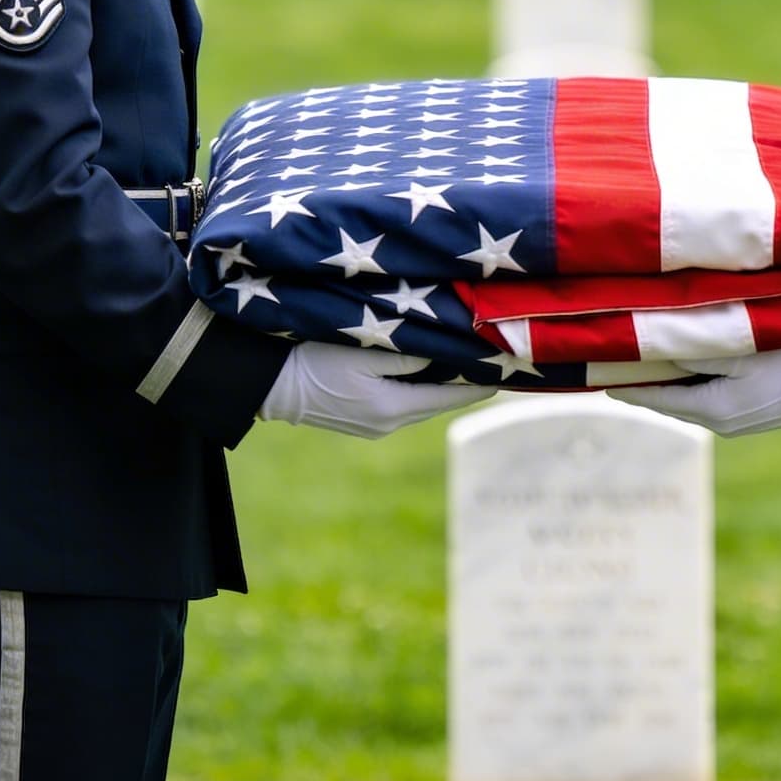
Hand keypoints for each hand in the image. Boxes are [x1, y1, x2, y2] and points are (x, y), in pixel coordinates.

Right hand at [259, 343, 490, 438]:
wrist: (275, 386)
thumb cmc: (316, 362)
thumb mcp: (363, 352)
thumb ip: (405, 356)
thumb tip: (440, 357)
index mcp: (393, 408)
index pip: (449, 397)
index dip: (478, 385)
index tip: (505, 373)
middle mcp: (389, 425)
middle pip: (438, 403)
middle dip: (463, 385)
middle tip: (489, 363)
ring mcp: (376, 428)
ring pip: (421, 404)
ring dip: (441, 387)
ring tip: (463, 365)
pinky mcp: (364, 423)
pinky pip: (404, 405)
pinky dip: (420, 390)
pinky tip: (425, 373)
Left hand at [608, 346, 780, 436]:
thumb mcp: (742, 349)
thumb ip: (698, 348)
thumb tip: (657, 345)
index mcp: (713, 409)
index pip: (656, 397)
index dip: (627, 384)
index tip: (598, 376)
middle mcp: (718, 421)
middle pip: (668, 399)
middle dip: (644, 381)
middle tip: (614, 361)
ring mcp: (734, 420)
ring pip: (686, 397)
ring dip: (667, 379)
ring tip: (642, 358)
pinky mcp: (747, 412)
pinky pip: (705, 396)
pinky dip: (689, 381)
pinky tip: (684, 362)